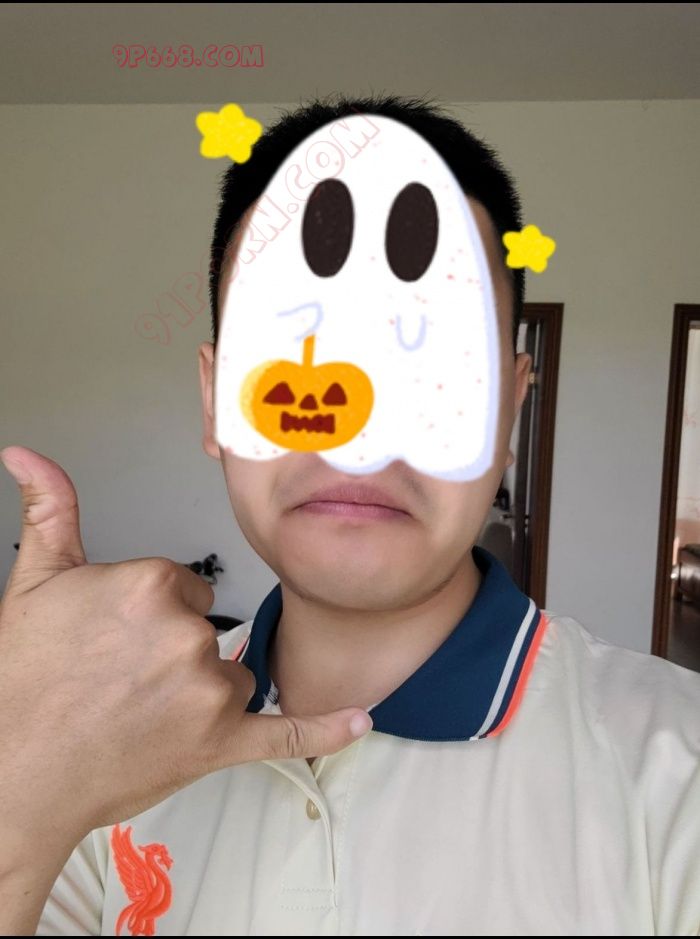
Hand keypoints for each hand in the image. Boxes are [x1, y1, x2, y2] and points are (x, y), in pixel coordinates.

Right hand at [0, 446, 371, 851]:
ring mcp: (209, 692)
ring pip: (233, 676)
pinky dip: (325, 728)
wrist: (14, 771)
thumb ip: (50, 509)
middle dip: (174, 651)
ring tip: (141, 712)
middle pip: (209, 630)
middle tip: (121, 679)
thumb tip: (27, 456)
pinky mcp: (219, 744)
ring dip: (202, 693)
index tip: (120, 638)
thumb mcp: (34, 580)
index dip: (154, 614)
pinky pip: (286, 732)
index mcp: (152, 586)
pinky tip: (358, 720)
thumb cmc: (22, 682)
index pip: (186, 588)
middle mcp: (188, 635)